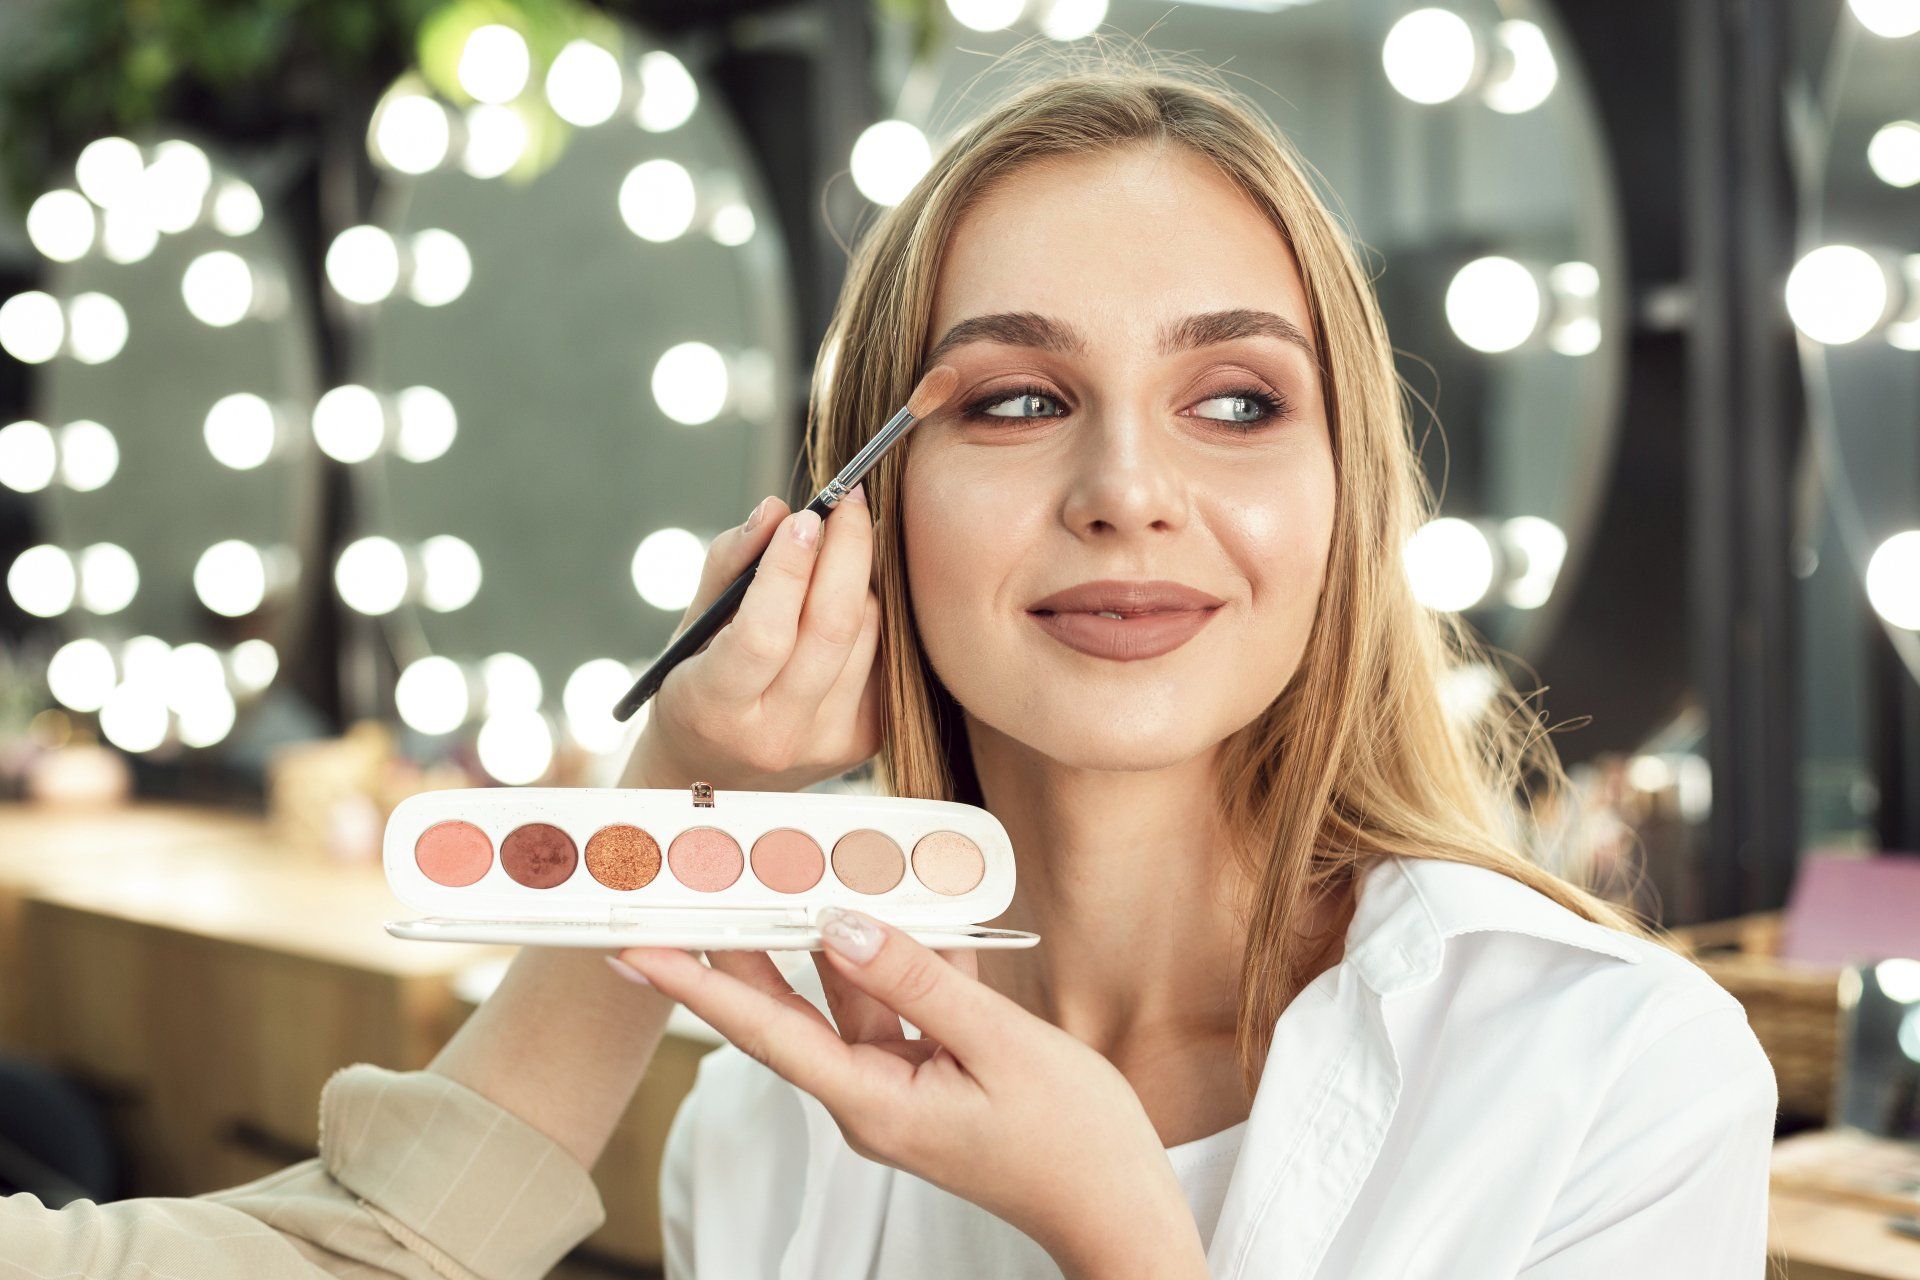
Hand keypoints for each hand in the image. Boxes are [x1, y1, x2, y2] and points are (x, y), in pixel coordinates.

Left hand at [613, 910, 1209, 1279]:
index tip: (634, 947)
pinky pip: (898, 1006)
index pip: (762, 1031)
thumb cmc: (1072, 1142)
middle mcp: (869, 1096)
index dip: (694, 985)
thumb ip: (915, 980)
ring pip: (846, 997)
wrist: (1119, 1209)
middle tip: (694, 883)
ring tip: (787, 870)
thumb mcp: (999, 1046)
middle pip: (788, 1007)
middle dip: (741, 944)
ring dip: (827, 937)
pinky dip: (898, 958)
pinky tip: (903, 904)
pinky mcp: (931, 1078)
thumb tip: (840, 924)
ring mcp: (900, 1087)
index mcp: (872, 1102)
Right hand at [622, 487, 881, 792]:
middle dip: (848, 552)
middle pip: (833, 630)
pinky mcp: (865, 742)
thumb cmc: (696, 688)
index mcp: (717, 710)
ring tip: (835, 553)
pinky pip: (881, 656)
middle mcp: (777, 736)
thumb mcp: (690, 630)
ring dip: (857, 580)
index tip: (803, 516)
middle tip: (846, 503)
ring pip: (865, 636)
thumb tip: (775, 509)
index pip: (764, 634)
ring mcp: (828, 744)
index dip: (788, 569)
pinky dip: (867, 615)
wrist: (716, 778)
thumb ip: (728, 566)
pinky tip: (844, 601)